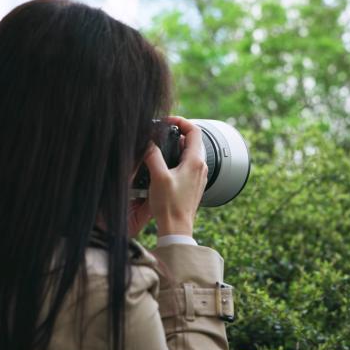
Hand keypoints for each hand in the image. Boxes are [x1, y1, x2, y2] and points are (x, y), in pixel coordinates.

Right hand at [142, 116, 207, 236]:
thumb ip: (153, 155)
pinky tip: (163, 167)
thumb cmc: (170, 206)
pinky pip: (187, 165)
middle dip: (175, 134)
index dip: (181, 121)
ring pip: (189, 153)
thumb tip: (148, 142)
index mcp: (195, 162)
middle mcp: (200, 167)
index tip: (167, 121)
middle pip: (191, 141)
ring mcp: (198, 176)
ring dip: (175, 148)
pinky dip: (177, 160)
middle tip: (159, 134)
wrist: (177, 228)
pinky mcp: (194, 185)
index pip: (194, 131)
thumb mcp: (158, 176)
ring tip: (158, 150)